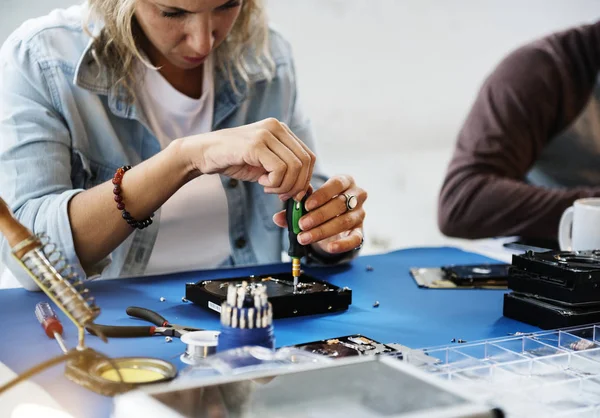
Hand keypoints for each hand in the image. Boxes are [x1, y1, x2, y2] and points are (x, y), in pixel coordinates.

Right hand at [181, 118, 314, 199]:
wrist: (204, 154)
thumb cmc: (234, 160)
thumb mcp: (265, 167)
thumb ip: (286, 173)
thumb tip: (307, 190)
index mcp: (281, 130)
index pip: (309, 156)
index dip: (304, 179)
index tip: (290, 192)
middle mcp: (277, 127)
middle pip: (305, 162)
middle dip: (296, 185)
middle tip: (280, 194)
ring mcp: (266, 133)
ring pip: (295, 166)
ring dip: (283, 185)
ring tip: (267, 187)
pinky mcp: (256, 144)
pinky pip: (280, 169)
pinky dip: (274, 182)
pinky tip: (261, 182)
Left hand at [273, 175, 366, 253]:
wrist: (333, 219)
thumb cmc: (320, 205)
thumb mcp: (308, 203)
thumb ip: (295, 207)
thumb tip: (277, 217)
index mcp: (344, 181)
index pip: (336, 184)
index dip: (321, 195)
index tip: (306, 205)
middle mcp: (356, 195)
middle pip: (340, 204)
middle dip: (319, 215)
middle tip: (302, 224)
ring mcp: (360, 214)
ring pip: (345, 221)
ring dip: (323, 230)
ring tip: (305, 237)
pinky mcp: (360, 231)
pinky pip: (356, 238)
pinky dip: (342, 244)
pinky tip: (330, 247)